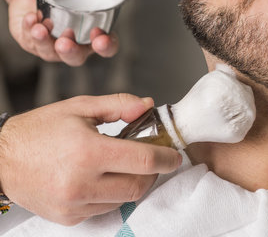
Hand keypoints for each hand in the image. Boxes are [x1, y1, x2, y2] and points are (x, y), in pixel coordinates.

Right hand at [0, 94, 181, 225]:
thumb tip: (147, 106)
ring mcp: (74, 204)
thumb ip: (118, 105)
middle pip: (139, 185)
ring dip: (132, 183)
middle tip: (150, 158)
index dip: (166, 158)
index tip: (174, 155)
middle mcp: (82, 183)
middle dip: (152, 172)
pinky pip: (104, 209)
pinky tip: (102, 179)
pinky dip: (112, 194)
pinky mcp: (68, 217)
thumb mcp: (79, 108)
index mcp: (88, 152)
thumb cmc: (39, 130)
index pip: (144, 161)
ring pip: (124, 199)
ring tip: (122, 166)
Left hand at [1, 0, 118, 65]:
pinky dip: (30, 30)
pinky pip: (30, 41)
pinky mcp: (32, 42)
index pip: (107, 47)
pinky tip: (32, 18)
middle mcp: (75, 44)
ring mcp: (52, 46)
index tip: (99, 37)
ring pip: (50, 53)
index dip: (105, 46)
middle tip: (64, 42)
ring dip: (44, 42)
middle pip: (76, 57)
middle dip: (70, 51)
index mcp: (94, 35)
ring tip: (40, 28)